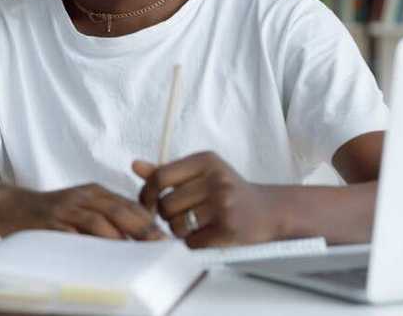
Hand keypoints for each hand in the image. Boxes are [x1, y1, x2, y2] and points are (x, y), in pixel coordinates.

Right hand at [0, 183, 166, 240]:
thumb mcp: (82, 208)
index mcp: (96, 192)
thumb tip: (136, 238)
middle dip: (142, 228)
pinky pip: (72, 234)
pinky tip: (101, 255)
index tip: (167, 237)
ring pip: (99, 220)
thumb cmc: (53, 214)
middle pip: (119, 210)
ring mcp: (66, 208)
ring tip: (137, 252)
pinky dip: (88, 244)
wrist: (12, 207)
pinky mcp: (50, 222)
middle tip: (161, 245)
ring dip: (120, 237)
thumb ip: (106, 218)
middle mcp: (84, 197)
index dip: (149, 220)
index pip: (129, 204)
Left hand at [133, 152, 279, 247]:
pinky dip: (194, 242)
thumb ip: (168, 171)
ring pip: (177, 225)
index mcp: (206, 160)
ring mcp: (224, 204)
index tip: (148, 204)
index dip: (147, 194)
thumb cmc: (227, 190)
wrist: (268, 211)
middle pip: (166, 204)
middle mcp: (216, 179)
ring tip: (193, 224)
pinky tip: (206, 234)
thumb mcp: (201, 173)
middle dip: (167, 215)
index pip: (160, 177)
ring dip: (179, 230)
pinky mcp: (228, 229)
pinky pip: (192, 242)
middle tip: (180, 215)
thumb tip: (135, 165)